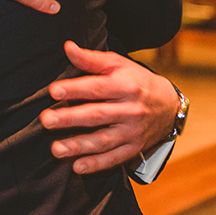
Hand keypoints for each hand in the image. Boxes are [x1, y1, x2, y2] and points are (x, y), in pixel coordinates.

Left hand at [40, 41, 178, 173]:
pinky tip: (78, 167)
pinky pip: (114, 158)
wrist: (169, 106)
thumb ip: (92, 59)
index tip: (54, 90)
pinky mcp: (134, 148)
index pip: (97, 88)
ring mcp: (132, 132)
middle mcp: (130, 110)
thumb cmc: (137, 81)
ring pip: (103, 141)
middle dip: (70, 119)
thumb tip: (68, 47)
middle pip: (96, 115)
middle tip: (46, 120)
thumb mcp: (119, 65)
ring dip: (78, 146)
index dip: (75, 89)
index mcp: (125, 86)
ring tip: (56, 149)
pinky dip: (96, 164)